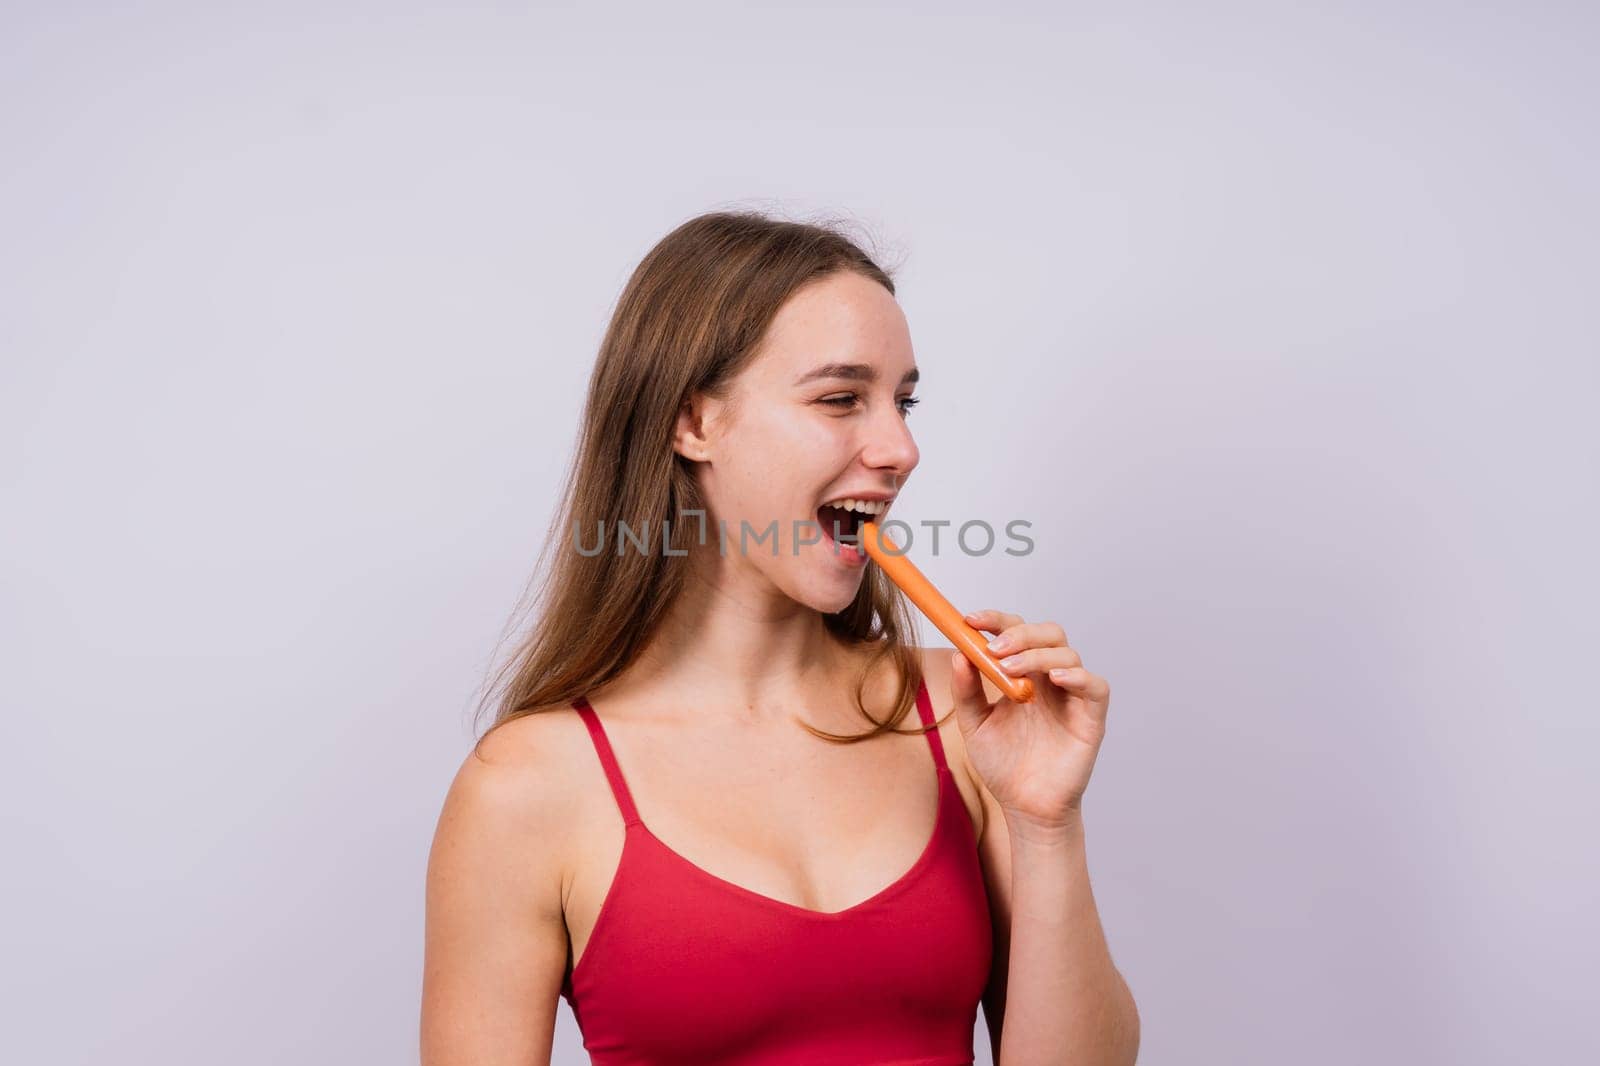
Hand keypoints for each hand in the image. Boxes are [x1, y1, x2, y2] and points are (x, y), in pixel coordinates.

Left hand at [949, 609, 1111, 833]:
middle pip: (1047, 633)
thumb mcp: (974, 724)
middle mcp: (1049, 679)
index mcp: (1022, 674)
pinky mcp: (1091, 718)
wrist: (1024, 806)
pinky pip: (1096, 687)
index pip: (1015, 633)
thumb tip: (959, 654)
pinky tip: (1055, 679)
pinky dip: (1078, 676)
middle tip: (995, 647)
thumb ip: (966, 691)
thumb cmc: (1003, 765)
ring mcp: (1071, 696)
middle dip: (1020, 633)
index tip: (970, 620)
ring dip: (1037, 654)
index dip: (996, 620)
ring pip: (1067, 654)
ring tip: (1010, 670)